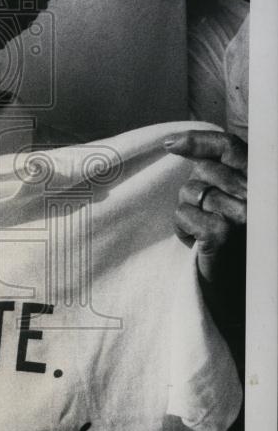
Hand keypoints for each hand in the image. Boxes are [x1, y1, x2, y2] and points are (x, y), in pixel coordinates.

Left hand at [164, 129, 246, 284]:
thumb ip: (216, 173)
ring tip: (205, 232)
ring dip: (188, 213)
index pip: (229, 146)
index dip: (198, 141)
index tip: (169, 144)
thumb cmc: (234, 242)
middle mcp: (257, 194)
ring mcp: (242, 214)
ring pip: (190, 193)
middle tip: (206, 215)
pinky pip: (183, 215)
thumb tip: (173, 143)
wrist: (240, 290)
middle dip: (194, 191)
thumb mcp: (229, 199)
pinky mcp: (223, 233)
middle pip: (203, 171)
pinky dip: (183, 230)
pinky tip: (197, 243)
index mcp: (261, 181)